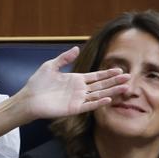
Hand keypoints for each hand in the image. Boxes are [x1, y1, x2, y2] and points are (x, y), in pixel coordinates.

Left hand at [13, 46, 130, 119]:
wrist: (29, 98)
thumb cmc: (38, 83)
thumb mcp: (51, 66)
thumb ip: (64, 58)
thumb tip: (76, 48)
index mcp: (76, 79)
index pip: (96, 76)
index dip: (108, 73)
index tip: (119, 69)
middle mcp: (80, 90)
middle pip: (101, 85)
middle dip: (115, 81)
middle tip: (129, 77)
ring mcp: (78, 99)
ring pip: (99, 95)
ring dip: (112, 91)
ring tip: (125, 87)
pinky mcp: (74, 109)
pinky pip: (89, 105)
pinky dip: (99, 102)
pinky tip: (109, 98)